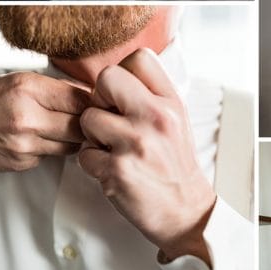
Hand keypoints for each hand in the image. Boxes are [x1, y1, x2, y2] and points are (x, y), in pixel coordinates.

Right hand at [0, 71, 90, 171]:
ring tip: (61, 128)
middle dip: (85, 123)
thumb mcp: (18, 80)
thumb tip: (92, 94)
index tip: (92, 103)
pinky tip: (40, 139)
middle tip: (83, 119)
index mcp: (26, 88)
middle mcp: (25, 116)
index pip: (79, 98)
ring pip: (72, 145)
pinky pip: (53, 155)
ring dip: (72, 138)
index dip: (90, 102)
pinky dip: (53, 148)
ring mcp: (24, 142)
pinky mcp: (22, 161)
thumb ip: (54, 87)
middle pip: (80, 125)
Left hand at [78, 48, 216, 265]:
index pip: (139, 58)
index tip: (124, 96)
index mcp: (171, 103)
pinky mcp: (117, 170)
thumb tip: (121, 72)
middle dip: (100, 99)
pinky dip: (93, 163)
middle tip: (111, 120)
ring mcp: (135, 144)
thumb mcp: (177, 121)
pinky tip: (113, 169)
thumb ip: (153, 94)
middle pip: (106, 78)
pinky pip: (84, 153)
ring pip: (88, 118)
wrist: (186, 211)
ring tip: (114, 149)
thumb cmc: (176, 166)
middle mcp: (155, 118)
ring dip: (93, 136)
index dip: (123, 75)